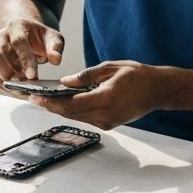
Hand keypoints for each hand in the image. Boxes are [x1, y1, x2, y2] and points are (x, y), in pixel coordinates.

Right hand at [0, 20, 64, 90]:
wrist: (28, 35)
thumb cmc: (40, 38)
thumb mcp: (52, 38)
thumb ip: (56, 47)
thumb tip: (56, 60)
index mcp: (17, 26)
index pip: (18, 42)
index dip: (24, 59)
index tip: (33, 76)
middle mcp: (2, 36)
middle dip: (11, 72)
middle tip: (26, 85)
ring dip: (5, 79)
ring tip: (22, 89)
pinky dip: (3, 85)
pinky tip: (17, 92)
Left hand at [26, 60, 161, 129]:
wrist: (158, 90)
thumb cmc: (138, 75)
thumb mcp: (111, 68)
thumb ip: (87, 76)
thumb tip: (65, 81)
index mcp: (105, 99)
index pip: (71, 104)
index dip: (50, 102)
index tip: (35, 97)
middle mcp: (105, 115)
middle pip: (70, 114)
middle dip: (50, 106)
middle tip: (33, 98)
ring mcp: (107, 122)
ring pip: (76, 117)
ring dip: (60, 109)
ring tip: (44, 99)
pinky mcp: (109, 124)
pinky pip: (86, 118)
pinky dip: (73, 111)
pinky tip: (64, 102)